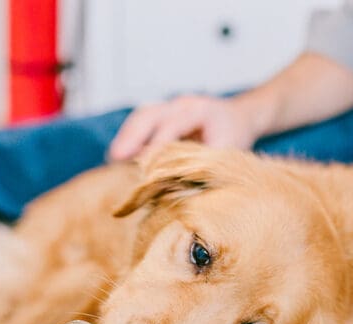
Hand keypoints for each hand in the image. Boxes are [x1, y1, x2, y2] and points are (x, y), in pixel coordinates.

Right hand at [108, 95, 258, 160]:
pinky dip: (129, 137)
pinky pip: (141, 122)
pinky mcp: (162, 114)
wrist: (240, 117)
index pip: (174, 124)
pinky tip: (120, 155)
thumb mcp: (227, 152)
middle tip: (115, 157)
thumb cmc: (234, 137)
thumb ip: (204, 166)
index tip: (145, 166)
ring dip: (126, 137)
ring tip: (112, 159)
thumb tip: (180, 191)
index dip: (158, 145)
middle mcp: (182, 104)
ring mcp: (170, 106)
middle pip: (150, 114)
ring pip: (142, 116)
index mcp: (200, 110)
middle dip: (132, 137)